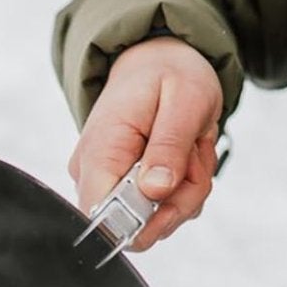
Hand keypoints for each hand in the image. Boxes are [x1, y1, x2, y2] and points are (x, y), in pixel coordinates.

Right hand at [67, 37, 222, 248]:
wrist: (160, 60)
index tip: (175, 183)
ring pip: (160, 221)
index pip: (102, 217)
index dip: (146, 218)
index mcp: (100, 150)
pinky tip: (185, 152)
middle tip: (192, 152)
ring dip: (190, 187)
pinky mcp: (128, 190)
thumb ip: (169, 146)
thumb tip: (155, 191)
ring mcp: (110, 183)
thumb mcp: (184, 100)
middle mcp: (94, 173)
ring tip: (189, 145)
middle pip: (139, 227)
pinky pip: (166, 210)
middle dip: (182, 195)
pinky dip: (188, 185)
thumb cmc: (169, 73)